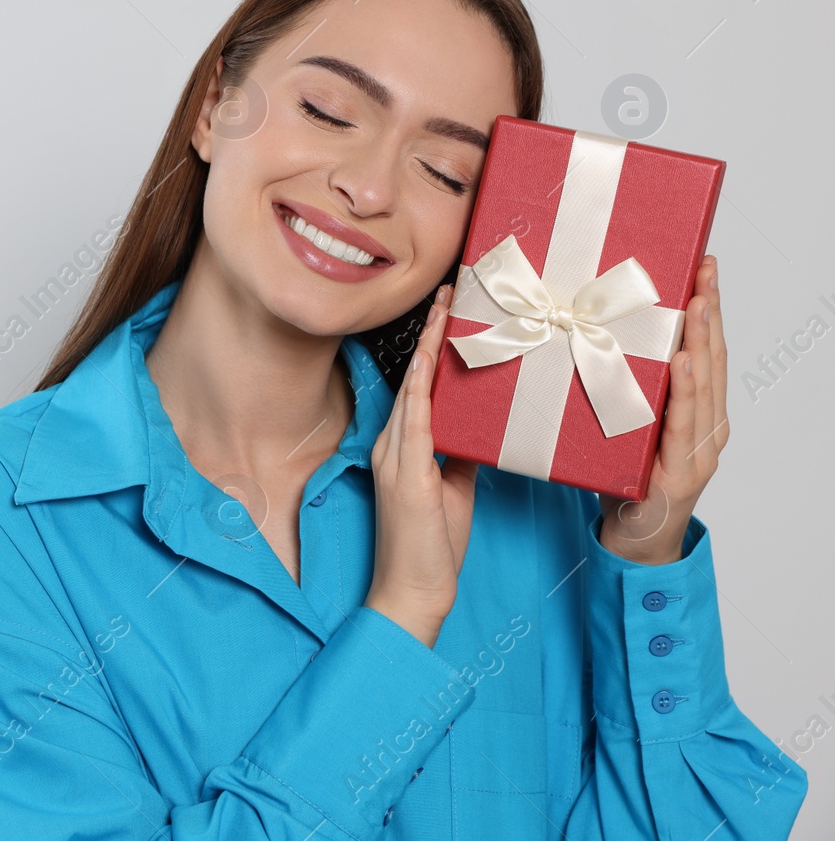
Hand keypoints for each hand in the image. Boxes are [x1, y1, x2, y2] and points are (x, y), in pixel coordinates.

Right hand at [365, 283, 480, 647]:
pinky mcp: (407, 474)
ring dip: (430, 347)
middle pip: (415, 376)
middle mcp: (394, 444)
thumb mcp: (455, 489)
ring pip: (414, 388)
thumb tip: (486, 429)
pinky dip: (422, 388)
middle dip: (432, 332)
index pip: (420, 385)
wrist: (413, 590)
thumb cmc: (433, 546)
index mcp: (403, 447)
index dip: (434, 346)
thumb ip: (463, 455)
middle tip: (452, 289)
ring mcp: (396, 457)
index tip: (451, 311)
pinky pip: (414, 421)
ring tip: (447, 308)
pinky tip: (430, 361)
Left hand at [598, 255, 726, 564]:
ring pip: (705, 385)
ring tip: (699, 300)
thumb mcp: (623, 424)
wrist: (629, 542)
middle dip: (710, 310)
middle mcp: (707, 426)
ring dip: (702, 339)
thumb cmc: (621, 481)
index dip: (706, 308)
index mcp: (696, 412)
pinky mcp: (682, 470)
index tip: (702, 266)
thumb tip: (586, 336)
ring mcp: (699, 449)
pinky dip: (687, 389)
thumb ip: (623, 389)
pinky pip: (683, 421)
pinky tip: (686, 360)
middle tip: (705, 267)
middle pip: (713, 358)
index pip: (704, 350)